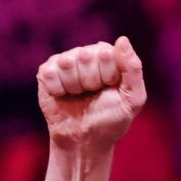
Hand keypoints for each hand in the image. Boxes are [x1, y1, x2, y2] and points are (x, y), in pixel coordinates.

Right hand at [36, 37, 146, 152]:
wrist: (85, 140)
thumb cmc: (111, 119)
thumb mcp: (132, 99)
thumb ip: (133, 69)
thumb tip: (122, 39)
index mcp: (109, 56)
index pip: (106, 53)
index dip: (108, 77)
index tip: (109, 90)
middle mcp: (87, 54)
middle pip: (85, 56)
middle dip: (90, 82)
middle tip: (93, 95)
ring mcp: (65, 61)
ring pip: (67, 63)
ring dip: (74, 87)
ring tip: (79, 96)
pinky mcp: (47, 72)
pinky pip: (50, 73)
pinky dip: (58, 90)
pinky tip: (64, 96)